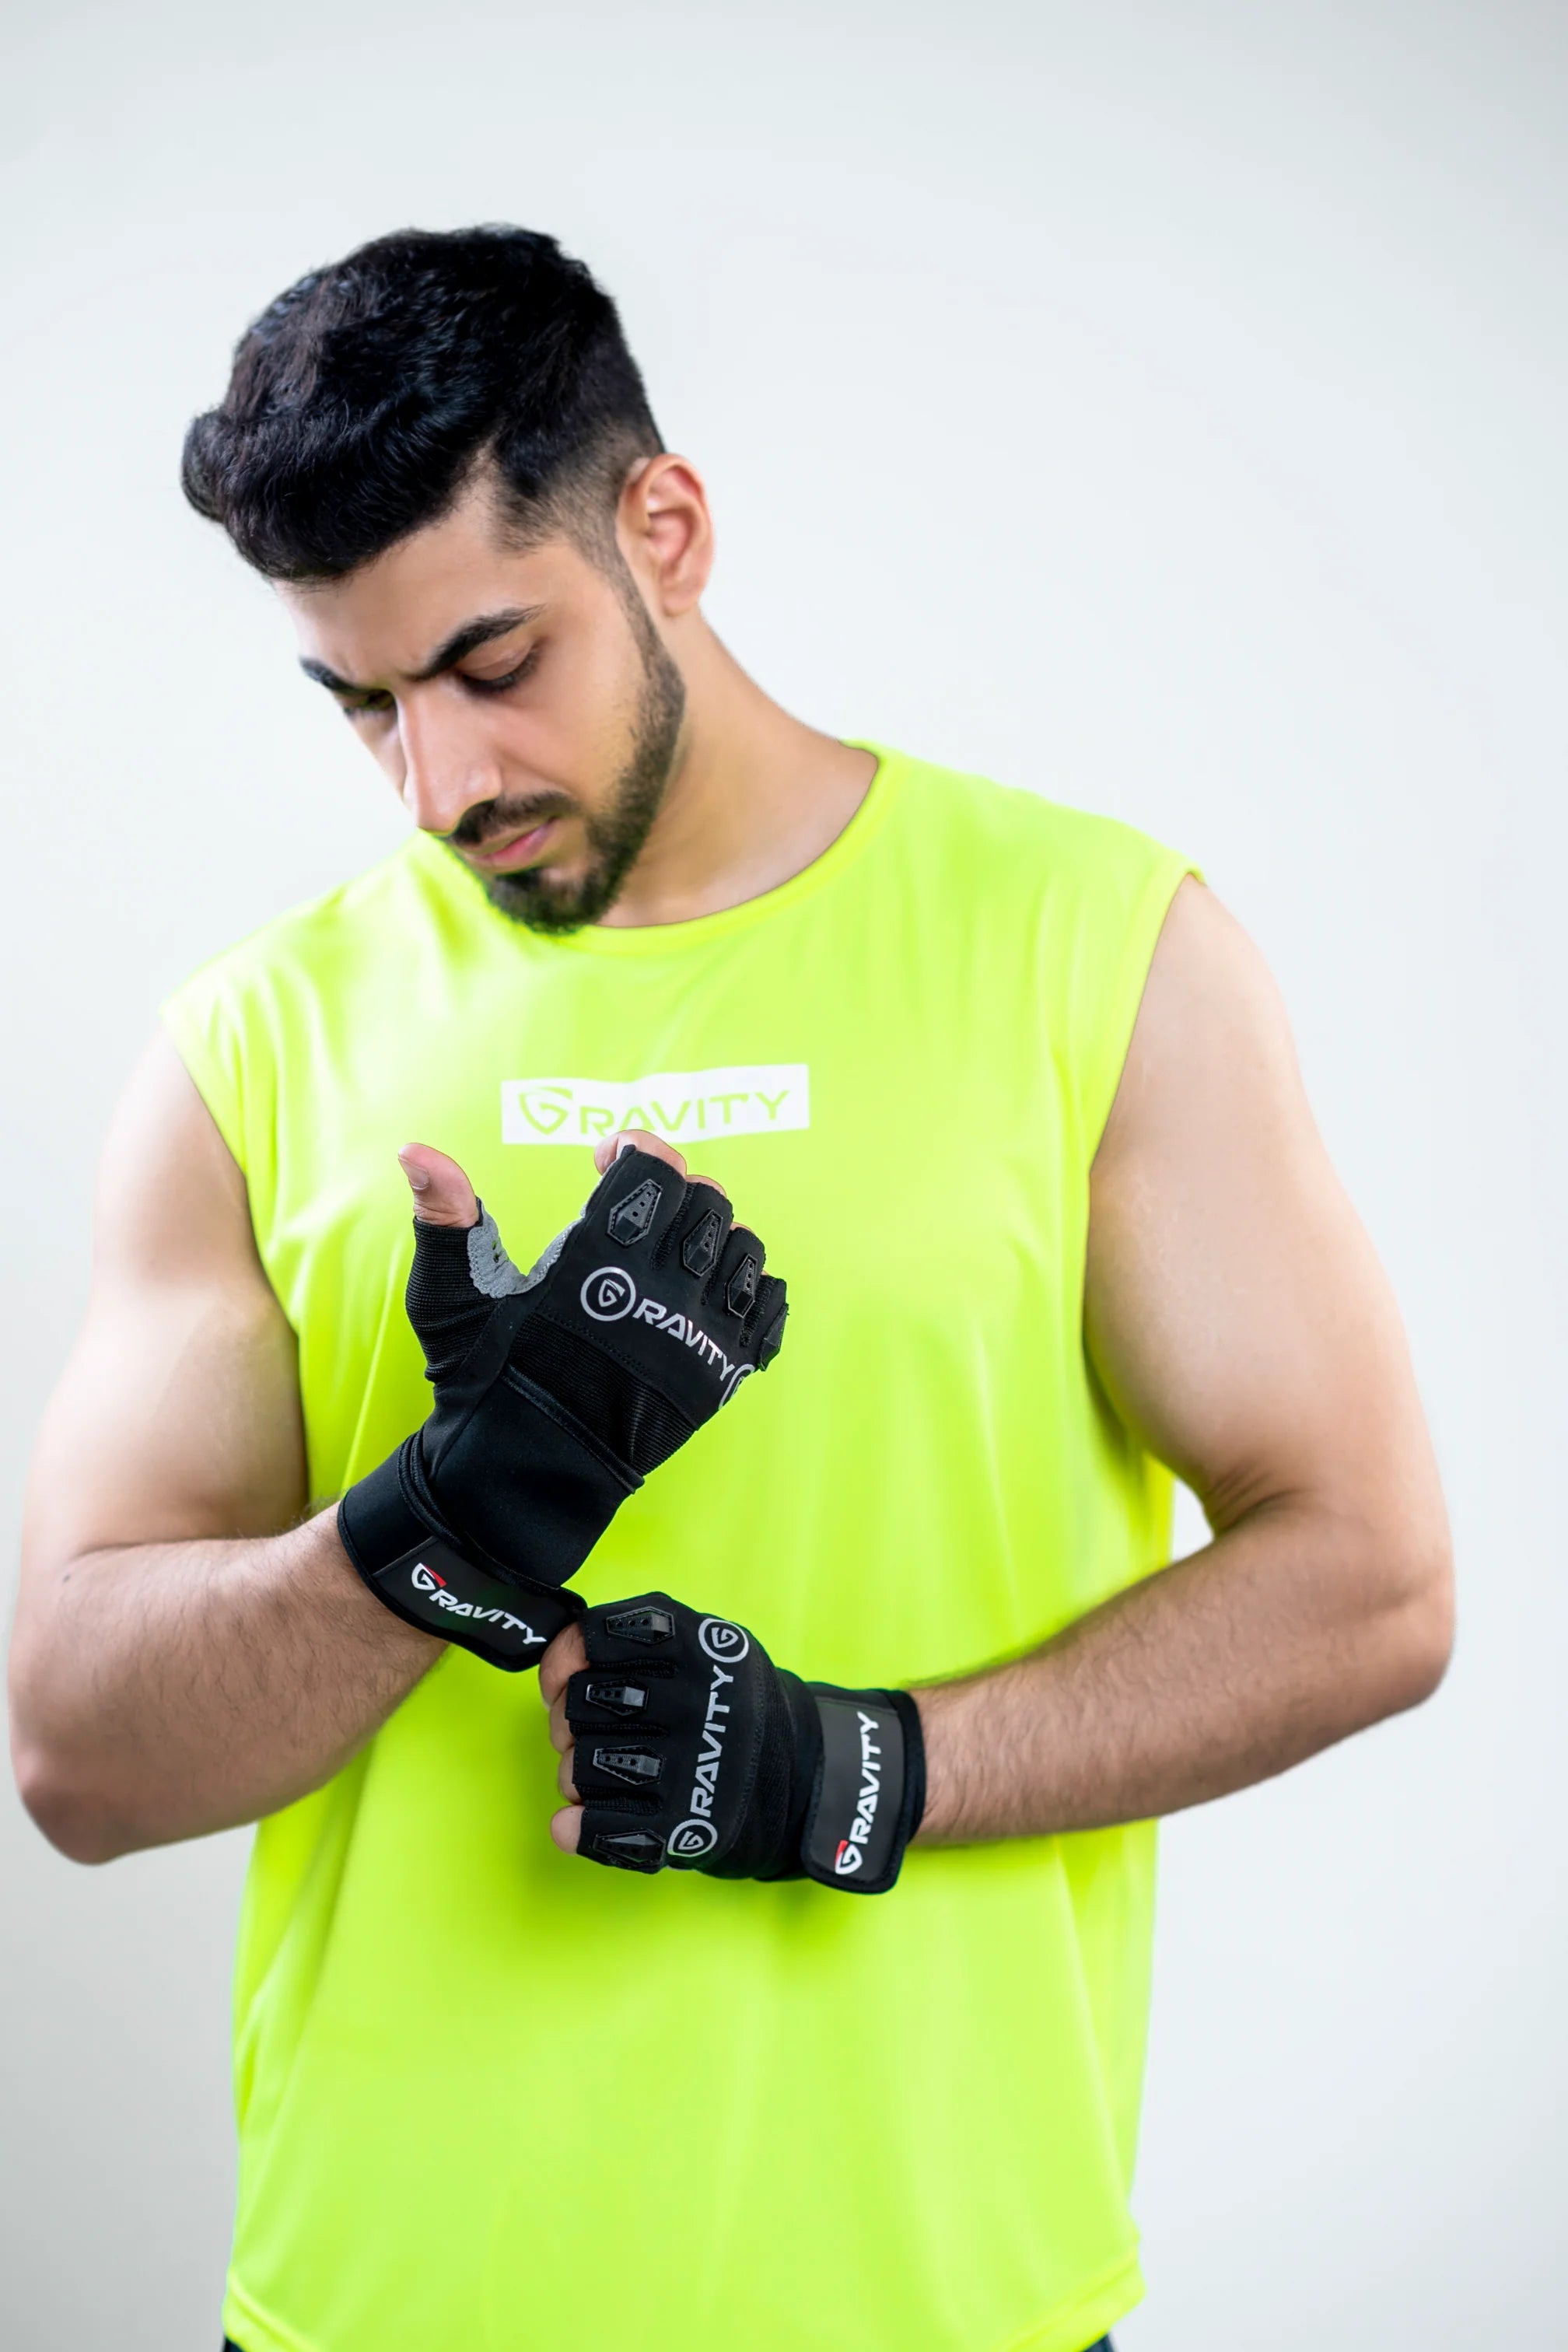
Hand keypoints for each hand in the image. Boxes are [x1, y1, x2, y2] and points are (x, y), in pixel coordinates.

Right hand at [337, 1136, 788, 1668]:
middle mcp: (658, 1290)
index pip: (654, 1168)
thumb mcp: (451, 1295)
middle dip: (676, 1192)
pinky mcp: (723, 1371)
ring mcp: (698, 1332)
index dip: (636, 1149)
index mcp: (597, 1260)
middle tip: (645, 1210)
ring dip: (715, 1238)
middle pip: (706, 1200)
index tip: (610, 1160)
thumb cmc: (485, 1381)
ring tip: (677, 1254)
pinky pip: (771, 1306)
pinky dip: (752, 1289)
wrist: (528, 1470)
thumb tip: (415, 1149)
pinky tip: (711, 1294)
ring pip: (744, 1247)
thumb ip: (444, 1215)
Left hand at [539, 1593, 925, 1892]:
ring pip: (578, 1768)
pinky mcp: (680, 1825)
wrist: (801, 1774)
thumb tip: (558, 1662)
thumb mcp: (705, 1642)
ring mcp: (685, 1767)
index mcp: (694, 1646)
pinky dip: (576, 1827)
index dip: (565, 1658)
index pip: (595, 1637)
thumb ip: (636, 1635)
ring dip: (575, 1773)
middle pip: (579, 1705)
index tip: (564, 1677)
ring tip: (605, 1771)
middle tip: (588, 1728)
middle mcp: (690, 1703)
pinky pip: (596, 1828)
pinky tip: (575, 1821)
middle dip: (569, 1719)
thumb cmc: (731, 1704)